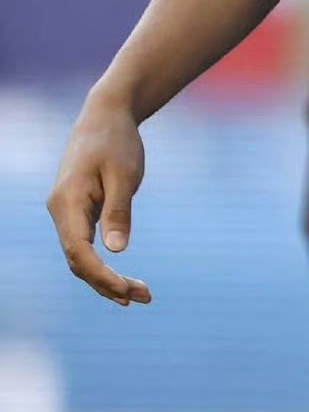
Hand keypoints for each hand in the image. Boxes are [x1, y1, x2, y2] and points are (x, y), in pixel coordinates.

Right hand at [47, 89, 151, 306]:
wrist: (106, 114)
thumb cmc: (116, 140)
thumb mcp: (124, 174)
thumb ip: (119, 211)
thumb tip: (115, 252)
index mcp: (67, 202)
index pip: (79, 252)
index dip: (101, 276)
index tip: (127, 290)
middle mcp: (61, 211)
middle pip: (78, 261)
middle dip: (107, 284)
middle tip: (143, 297)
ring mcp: (67, 212)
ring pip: (82, 257)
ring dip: (107, 278)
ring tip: (141, 295)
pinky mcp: (78, 212)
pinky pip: (86, 246)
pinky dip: (104, 264)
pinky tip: (124, 278)